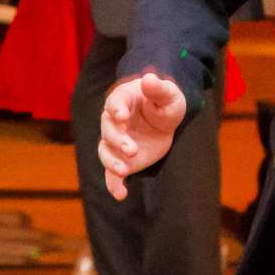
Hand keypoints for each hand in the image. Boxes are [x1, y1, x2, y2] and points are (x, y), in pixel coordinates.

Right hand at [98, 72, 186, 199]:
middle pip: (108, 131)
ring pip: (106, 152)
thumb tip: (149, 79)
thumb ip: (159, 88)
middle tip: (132, 150)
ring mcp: (116, 142)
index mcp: (122, 101)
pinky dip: (113, 184)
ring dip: (111, 162)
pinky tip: (120, 195)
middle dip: (117, 141)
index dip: (116, 110)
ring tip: (123, 171)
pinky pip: (112, 173)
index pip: (114, 104)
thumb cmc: (163, 101)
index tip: (121, 116)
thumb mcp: (169, 94)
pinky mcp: (122, 159)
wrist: (164, 119)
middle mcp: (114, 122)